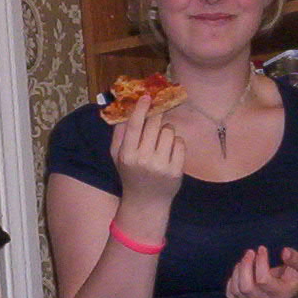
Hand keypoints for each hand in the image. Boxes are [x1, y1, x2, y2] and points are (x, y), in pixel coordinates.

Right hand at [109, 95, 185, 213]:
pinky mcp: (176, 170)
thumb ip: (119, 133)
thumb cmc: (130, 173)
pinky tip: (169, 151)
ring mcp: (161, 165)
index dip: (141, 109)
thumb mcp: (117, 156)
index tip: (147, 96)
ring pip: (169, 132)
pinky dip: (176, 143)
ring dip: (166, 131)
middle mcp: (144, 159)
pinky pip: (180, 143)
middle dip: (157, 116)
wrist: (146, 201)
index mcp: (127, 154)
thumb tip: (125, 108)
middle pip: (155, 125)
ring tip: (161, 141)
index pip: (135, 126)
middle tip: (157, 114)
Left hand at [226, 245, 297, 297]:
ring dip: (238, 271)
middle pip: (246, 287)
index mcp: (281, 293)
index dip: (260, 262)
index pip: (263, 280)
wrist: (294, 287)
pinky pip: (232, 294)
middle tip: (250, 252)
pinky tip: (241, 270)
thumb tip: (285, 251)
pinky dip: (232, 280)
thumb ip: (296, 259)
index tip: (262, 248)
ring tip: (246, 259)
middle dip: (245, 266)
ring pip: (237, 290)